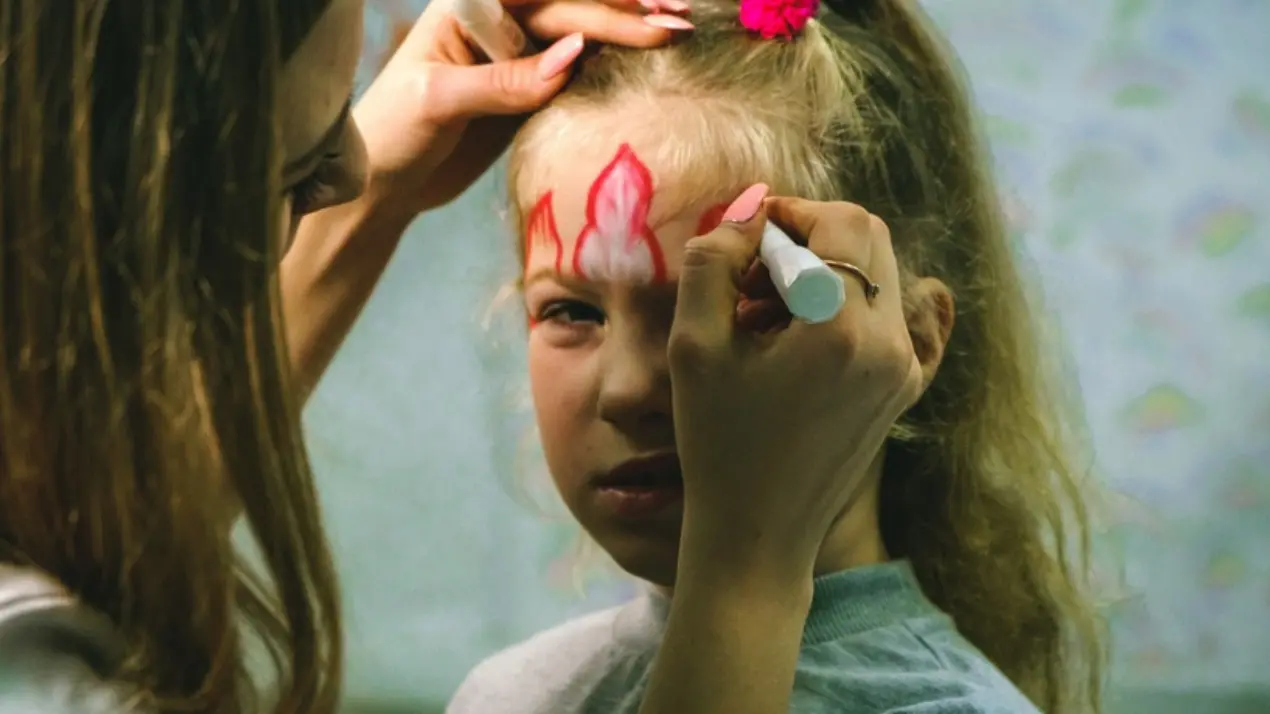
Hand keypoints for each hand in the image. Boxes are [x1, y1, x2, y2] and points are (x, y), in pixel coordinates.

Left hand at [354, 0, 672, 219]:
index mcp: (470, 5)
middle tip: (679, 23)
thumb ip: (504, 79)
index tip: (643, 14)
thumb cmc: (391, 131)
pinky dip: (613, 66)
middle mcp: (498, 21)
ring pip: (583, 36)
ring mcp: (517, 56)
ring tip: (678, 31)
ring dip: (629, 34)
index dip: (597, 1)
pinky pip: (578, 73)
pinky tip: (648, 62)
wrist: (381, 185)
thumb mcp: (439, 101)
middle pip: (572, 10)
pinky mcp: (528, 91)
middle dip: (626, 15)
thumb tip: (575, 55)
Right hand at [667, 193, 923, 583]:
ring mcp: (905, 369)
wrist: (759, 534)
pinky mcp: (903, 389)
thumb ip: (713, 260)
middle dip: (809, 237)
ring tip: (764, 312)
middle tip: (751, 276)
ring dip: (825, 270)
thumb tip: (749, 210)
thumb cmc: (717, 444)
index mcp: (843, 332)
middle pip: (869, 238)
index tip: (744, 238)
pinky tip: (795, 336)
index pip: (841, 222)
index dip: (791, 213)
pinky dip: (845, 305)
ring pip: (879, 273)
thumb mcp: (693, 346)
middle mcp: (890, 346)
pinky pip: (887, 315)